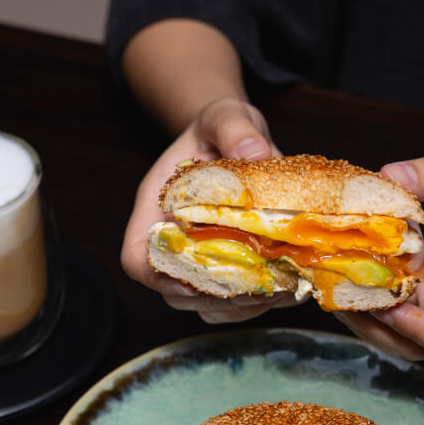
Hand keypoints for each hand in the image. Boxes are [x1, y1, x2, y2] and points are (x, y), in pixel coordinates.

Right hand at [121, 97, 300, 320]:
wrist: (231, 133)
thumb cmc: (219, 126)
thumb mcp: (225, 116)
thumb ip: (234, 128)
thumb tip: (257, 152)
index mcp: (156, 207)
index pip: (137, 257)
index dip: (160, 277)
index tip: (198, 279)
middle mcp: (172, 238)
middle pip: (172, 292)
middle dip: (214, 298)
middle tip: (257, 291)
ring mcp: (197, 256)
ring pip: (202, 304)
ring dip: (238, 309)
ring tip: (277, 294)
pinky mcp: (223, 264)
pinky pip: (229, 302)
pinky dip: (254, 306)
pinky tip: (286, 291)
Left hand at [337, 145, 423, 360]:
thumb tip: (389, 177)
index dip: (420, 334)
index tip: (386, 307)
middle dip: (380, 331)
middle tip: (339, 302)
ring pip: (410, 337)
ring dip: (371, 322)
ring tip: (334, 294)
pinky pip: (405, 312)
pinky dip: (376, 301)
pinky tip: (348, 278)